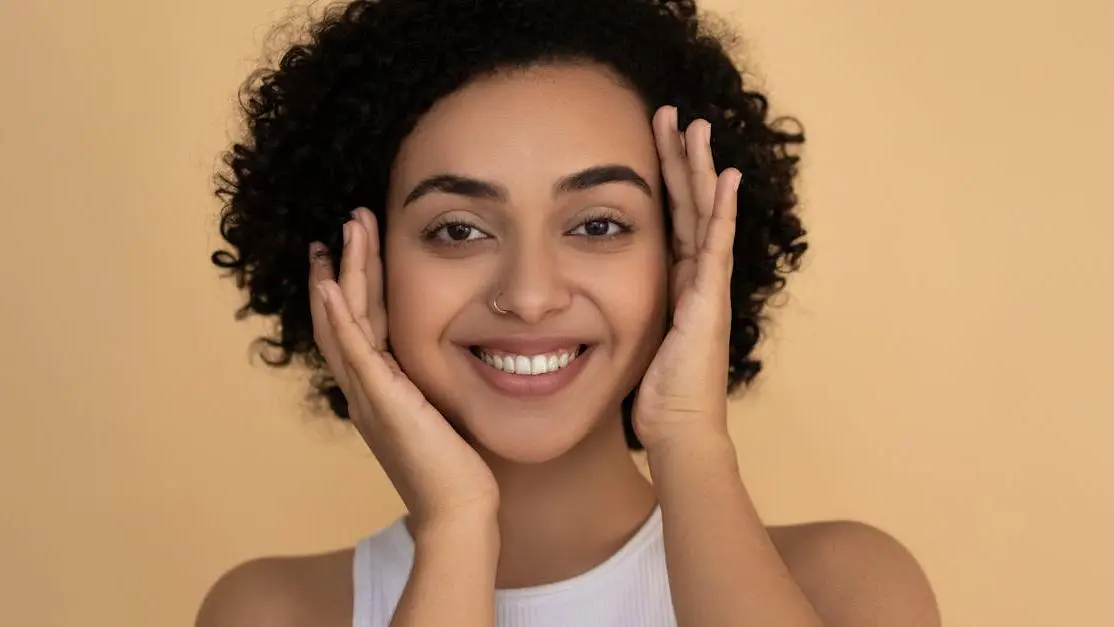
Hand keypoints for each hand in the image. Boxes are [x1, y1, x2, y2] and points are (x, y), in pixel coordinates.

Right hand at [309, 208, 499, 532]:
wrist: (458, 510)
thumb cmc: (457, 470)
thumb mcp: (441, 414)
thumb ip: (433, 387)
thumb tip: (450, 364)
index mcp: (378, 390)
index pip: (361, 324)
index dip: (357, 284)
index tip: (354, 248)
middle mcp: (364, 389)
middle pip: (343, 314)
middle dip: (346, 265)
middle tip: (346, 222)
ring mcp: (368, 394)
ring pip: (344, 320)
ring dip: (342, 273)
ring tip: (343, 231)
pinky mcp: (382, 401)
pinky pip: (354, 349)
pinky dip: (338, 314)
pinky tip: (330, 282)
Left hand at [633, 106, 740, 451]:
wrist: (680, 431)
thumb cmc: (657, 395)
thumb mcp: (632, 341)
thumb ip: (620, 313)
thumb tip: (584, 303)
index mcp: (677, 284)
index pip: (673, 218)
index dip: (665, 178)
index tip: (654, 141)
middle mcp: (698, 279)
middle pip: (691, 205)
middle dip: (682, 159)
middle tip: (675, 115)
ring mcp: (708, 288)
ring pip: (706, 215)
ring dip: (701, 170)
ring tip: (697, 128)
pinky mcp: (710, 303)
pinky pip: (716, 248)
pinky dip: (722, 212)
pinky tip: (724, 179)